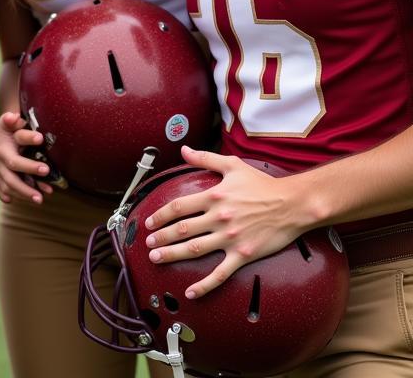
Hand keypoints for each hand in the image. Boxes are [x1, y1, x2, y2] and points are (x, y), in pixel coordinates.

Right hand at [0, 111, 53, 203]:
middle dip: (28, 176)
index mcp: (4, 146)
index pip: (16, 143)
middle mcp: (0, 162)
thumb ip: (10, 119)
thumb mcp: (7, 123)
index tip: (41, 138)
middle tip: (46, 173)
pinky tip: (28, 200)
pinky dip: (15, 197)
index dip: (28, 139)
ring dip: (24, 193)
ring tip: (40, 198)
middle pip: (11, 174)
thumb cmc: (5, 132)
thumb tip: (14, 117)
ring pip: (9, 186)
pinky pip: (5, 192)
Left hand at [141, 146, 304, 298]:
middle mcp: (218, 218)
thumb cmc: (262, 185)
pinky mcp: (243, 254)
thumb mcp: (232, 165)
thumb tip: (184, 149)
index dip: (160, 215)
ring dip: (172, 255)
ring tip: (156, 258)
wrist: (292, 204)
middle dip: (161, 237)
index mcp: (213, 197)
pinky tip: (191, 292)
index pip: (179, 207)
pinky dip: (204, 284)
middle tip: (148, 243)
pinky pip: (220, 273)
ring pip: (195, 249)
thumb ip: (205, 158)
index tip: (149, 221)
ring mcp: (230, 238)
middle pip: (182, 229)